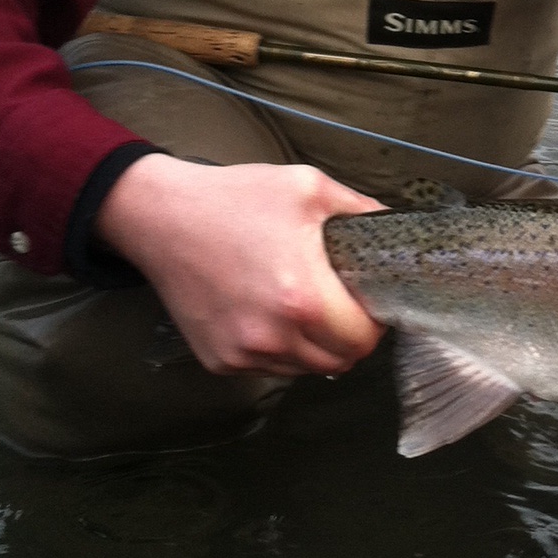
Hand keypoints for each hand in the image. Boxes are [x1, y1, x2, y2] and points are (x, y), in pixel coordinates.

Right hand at [95, 154, 386, 377]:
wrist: (161, 217)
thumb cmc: (235, 199)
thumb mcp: (309, 189)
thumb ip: (362, 212)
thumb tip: (397, 229)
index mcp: (302, 299)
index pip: (364, 339)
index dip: (373, 320)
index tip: (365, 299)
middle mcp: (272, 337)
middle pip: (340, 361)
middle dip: (349, 335)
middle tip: (341, 302)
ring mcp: (242, 354)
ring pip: (305, 368)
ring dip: (315, 345)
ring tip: (302, 304)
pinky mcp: (219, 361)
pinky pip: (269, 367)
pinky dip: (280, 348)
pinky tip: (268, 311)